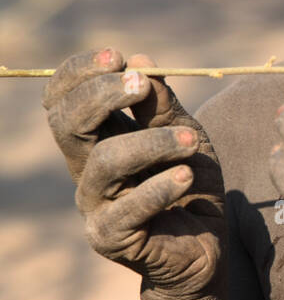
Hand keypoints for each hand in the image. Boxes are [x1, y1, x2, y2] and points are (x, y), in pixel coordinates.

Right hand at [43, 48, 224, 299]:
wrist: (206, 243)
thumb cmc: (189, 181)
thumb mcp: (183, 132)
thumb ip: (163, 104)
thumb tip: (141, 61)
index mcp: (95, 138)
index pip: (62, 99)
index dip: (80, 73)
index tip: (118, 57)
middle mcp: (85, 168)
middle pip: (66, 124)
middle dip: (100, 95)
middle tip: (141, 84)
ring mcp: (94, 204)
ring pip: (105, 162)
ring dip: (150, 143)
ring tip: (190, 141)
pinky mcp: (111, 238)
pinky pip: (127, 209)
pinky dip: (158, 188)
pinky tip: (185, 176)